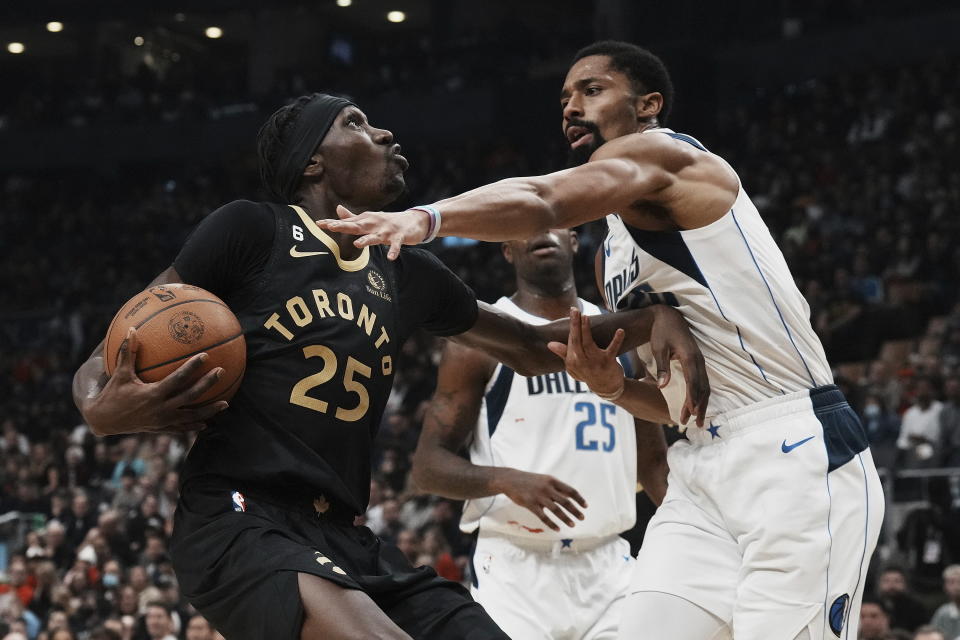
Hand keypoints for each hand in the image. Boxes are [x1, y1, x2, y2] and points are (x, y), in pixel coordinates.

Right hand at [82, 328, 227, 435]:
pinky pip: (182, 428)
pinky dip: (195, 424)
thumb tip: (132, 329)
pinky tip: (208, 421)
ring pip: (192, 416)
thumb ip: (127, 352)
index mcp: (152, 394)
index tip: (206, 356)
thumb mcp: (120, 373)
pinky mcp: (162, 429)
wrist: (102, 421)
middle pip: (191, 396)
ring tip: (226, 403)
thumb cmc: (112, 393)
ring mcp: (163, 421)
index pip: (178, 378)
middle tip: (221, 372)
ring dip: (210, 410)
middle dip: (208, 384)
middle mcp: (161, 409)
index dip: (192, 367)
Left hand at [315, 205, 430, 259]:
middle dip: (345, 226)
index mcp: (366, 220)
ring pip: (375, 236)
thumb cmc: (388, 222)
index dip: (333, 223)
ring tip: (357, 244)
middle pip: (357, 226)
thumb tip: (338, 209)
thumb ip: (353, 217)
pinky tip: (391, 257)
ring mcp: (387, 231)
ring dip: (367, 240)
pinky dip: (394, 251)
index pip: (347, 222)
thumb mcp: (370, 219)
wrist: (414, 220)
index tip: (319, 224)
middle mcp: (374, 224)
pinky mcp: (399, 237)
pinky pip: (396, 245)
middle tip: (331, 227)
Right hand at [498, 468, 586, 531]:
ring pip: (556, 510)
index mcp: (552, 481)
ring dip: (566, 518)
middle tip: (582, 518)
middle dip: (575, 511)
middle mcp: (547, 488)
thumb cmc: (529, 480)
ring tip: (573, 525)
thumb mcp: (544, 479)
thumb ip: (556, 487)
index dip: (579, 499)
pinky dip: (552, 524)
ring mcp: (539, 497)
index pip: (570, 490)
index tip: (585, 506)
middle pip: (565, 501)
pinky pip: (543, 517)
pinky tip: (557, 529)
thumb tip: (570, 496)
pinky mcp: (530, 504)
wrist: (510, 480)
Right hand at [547, 307, 625, 396]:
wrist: (606, 389)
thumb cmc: (588, 373)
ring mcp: (595, 362)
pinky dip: (617, 340)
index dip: (572, 326)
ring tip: (585, 317)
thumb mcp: (573, 366)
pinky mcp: (608, 362)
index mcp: (572, 360)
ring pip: (588, 344)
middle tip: (574, 310)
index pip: (571, 340)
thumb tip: (550, 344)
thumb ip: (563, 353)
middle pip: (576, 341)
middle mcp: (581, 362)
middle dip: (574, 325)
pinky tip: (620, 330)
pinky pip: (612, 350)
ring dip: (586, 330)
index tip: (573, 311)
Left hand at [648, 305, 709, 426]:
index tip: (689, 414)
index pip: (693, 383)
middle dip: (698, 407)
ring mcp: (700, 360)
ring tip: (697, 420)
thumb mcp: (658, 348)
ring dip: (702, 403)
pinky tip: (697, 405)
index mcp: (689, 357)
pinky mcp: (697, 362)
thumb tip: (662, 387)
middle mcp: (698, 360)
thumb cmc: (661, 332)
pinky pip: (703, 381)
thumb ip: (662, 367)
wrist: (668, 317)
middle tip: (692, 424)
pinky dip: (701, 395)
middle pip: (702, 387)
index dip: (692, 400)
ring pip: (705, 386)